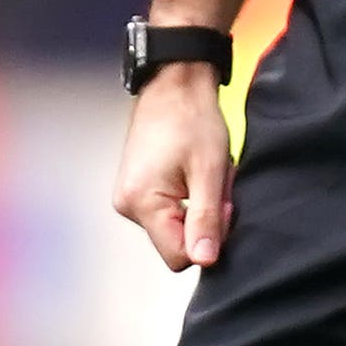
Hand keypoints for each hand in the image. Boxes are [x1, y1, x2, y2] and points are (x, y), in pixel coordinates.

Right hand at [115, 58, 231, 269]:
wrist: (174, 84)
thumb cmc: (192, 119)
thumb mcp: (210, 171)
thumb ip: (206, 219)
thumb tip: (204, 261)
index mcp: (142, 203)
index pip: (179, 256)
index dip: (207, 237)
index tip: (218, 204)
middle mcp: (127, 205)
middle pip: (175, 242)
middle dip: (202, 220)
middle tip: (213, 184)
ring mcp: (128, 198)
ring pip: (173, 227)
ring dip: (196, 207)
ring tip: (201, 174)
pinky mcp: (135, 190)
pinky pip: (166, 211)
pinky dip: (186, 198)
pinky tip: (190, 172)